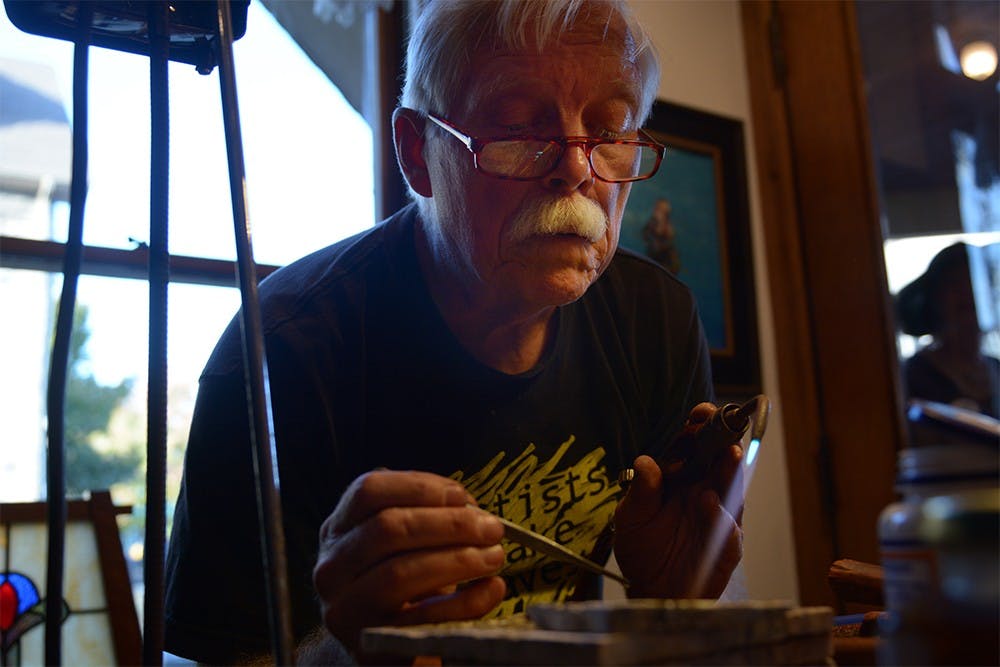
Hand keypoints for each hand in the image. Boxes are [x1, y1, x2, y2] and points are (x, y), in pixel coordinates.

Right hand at [312, 470, 506, 649]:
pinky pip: (423, 619)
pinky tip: (491, 589)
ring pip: (400, 573)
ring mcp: (346, 609)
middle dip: (449, 524)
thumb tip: (474, 511)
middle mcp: (332, 567)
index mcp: (338, 529)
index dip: (418, 486)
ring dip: (458, 560)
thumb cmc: (398, 580)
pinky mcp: (371, 645)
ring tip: (494, 555)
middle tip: (491, 528)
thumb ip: (427, 516)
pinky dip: (465, 602)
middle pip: (388, 528)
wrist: (382, 642)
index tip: (460, 495)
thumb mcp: (400, 544)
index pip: (368, 491)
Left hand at [613, 403, 743, 598]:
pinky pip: (729, 527)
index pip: (695, 445)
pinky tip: (708, 502)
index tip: (701, 413)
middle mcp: (704, 490)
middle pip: (720, 459)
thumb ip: (640, 492)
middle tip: (724, 425)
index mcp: (681, 478)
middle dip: (724, 439)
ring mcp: (718, 516)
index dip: (701, 426)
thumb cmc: (643, 549)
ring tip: (729, 454)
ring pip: (731, 487)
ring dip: (731, 470)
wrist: (653, 590)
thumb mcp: (630, 518)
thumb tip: (646, 462)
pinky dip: (720, 514)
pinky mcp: (726, 544)